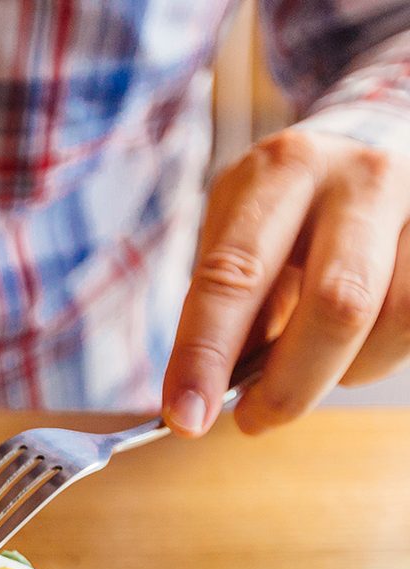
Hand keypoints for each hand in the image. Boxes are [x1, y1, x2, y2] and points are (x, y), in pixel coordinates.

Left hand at [162, 127, 409, 435]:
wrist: (379, 144)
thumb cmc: (292, 214)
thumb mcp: (242, 236)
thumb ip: (228, 306)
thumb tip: (208, 395)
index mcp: (282, 172)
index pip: (235, 275)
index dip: (205, 355)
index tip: (185, 418)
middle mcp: (360, 177)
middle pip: (338, 305)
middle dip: (289, 385)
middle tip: (254, 419)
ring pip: (392, 322)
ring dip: (341, 372)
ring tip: (309, 365)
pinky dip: (376, 357)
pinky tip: (352, 347)